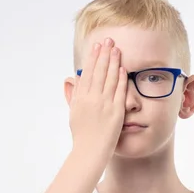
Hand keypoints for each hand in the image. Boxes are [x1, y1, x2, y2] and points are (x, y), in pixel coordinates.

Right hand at [69, 38, 127, 160]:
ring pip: (109, 78)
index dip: (93, 58)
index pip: (87, 73)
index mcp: (80, 98)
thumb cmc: (81, 134)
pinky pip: (119, 92)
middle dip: (104, 54)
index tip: (96, 46)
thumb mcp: (73, 112)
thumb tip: (70, 78)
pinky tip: (123, 68)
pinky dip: (121, 79)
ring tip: (117, 49)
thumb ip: (73, 94)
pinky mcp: (115, 112)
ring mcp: (103, 105)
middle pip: (99, 71)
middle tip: (109, 40)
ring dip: (113, 62)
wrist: (89, 152)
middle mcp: (91, 99)